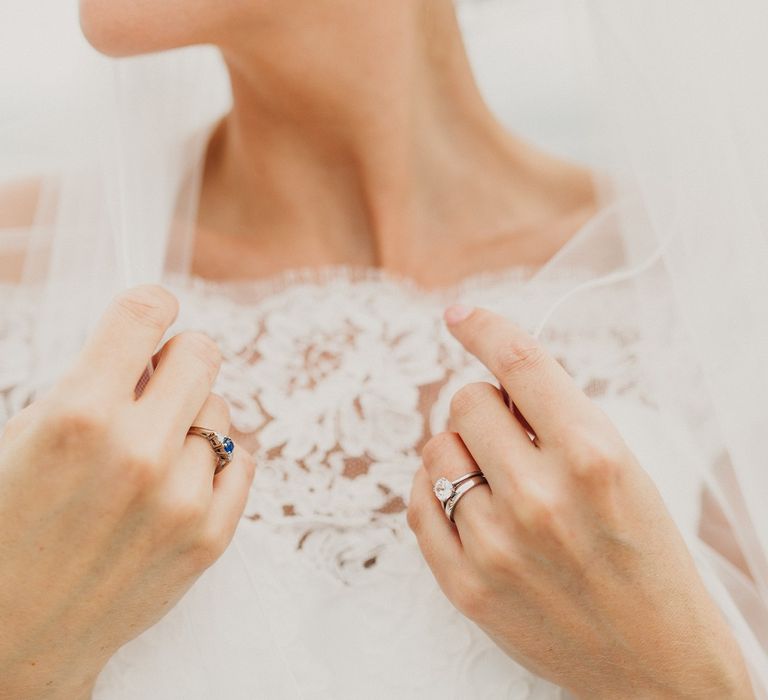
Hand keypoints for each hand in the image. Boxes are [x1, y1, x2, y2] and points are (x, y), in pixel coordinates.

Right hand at [0, 286, 254, 699]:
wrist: (16, 638)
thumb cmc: (8, 529)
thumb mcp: (22, 439)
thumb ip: (90, 385)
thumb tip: (149, 348)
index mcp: (78, 416)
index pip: (145, 313)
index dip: (152, 306)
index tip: (156, 313)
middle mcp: (138, 452)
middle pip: (201, 354)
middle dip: (179, 359)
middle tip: (158, 382)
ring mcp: (182, 499)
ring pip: (222, 413)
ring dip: (191, 420)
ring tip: (153, 453)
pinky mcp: (211, 537)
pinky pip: (243, 462)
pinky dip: (217, 463)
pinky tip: (181, 479)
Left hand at [408, 305, 753, 699]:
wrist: (657, 664)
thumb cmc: (646, 556)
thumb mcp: (627, 470)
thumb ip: (561, 420)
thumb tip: (496, 378)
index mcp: (595, 456)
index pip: (521, 363)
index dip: (484, 328)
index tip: (460, 315)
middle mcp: (541, 496)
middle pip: (467, 401)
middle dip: (485, 407)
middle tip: (511, 437)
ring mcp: (497, 544)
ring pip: (436, 449)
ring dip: (459, 450)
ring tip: (492, 476)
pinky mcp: (466, 585)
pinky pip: (418, 504)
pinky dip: (435, 492)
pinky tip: (467, 504)